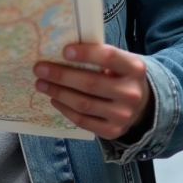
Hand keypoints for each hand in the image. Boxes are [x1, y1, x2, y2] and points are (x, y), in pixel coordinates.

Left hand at [33, 44, 150, 140]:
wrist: (143, 106)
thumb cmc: (122, 76)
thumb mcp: (121, 62)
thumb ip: (99, 57)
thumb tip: (63, 53)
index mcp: (135, 69)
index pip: (109, 58)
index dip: (86, 54)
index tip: (64, 50)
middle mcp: (131, 93)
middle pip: (90, 83)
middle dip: (61, 75)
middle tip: (40, 69)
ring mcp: (123, 115)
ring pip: (83, 104)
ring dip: (58, 92)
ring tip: (42, 83)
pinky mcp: (112, 131)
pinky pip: (83, 121)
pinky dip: (65, 109)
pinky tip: (54, 99)